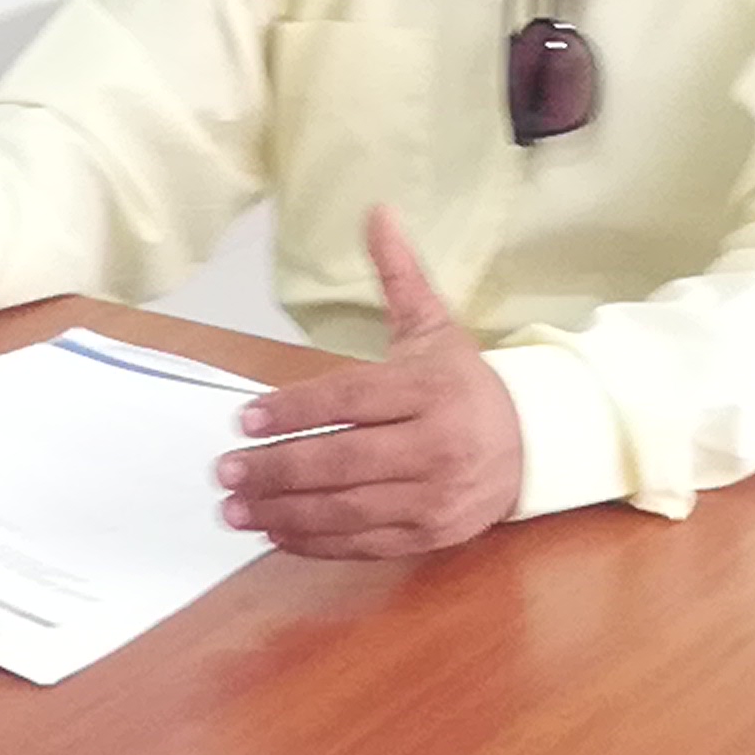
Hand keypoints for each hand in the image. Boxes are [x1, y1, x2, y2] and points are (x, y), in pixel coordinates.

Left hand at [218, 208, 520, 558]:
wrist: (530, 445)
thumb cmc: (464, 384)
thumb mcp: (434, 328)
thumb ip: (399, 276)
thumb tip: (376, 211)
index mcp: (430, 389)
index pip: (350, 400)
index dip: (294, 409)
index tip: (245, 419)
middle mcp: (435, 445)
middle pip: (343, 460)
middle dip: (277, 468)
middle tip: (225, 469)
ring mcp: (434, 496)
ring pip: (348, 509)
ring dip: (283, 512)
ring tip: (233, 509)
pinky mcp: (430, 534)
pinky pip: (363, 543)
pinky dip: (315, 542)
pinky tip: (274, 532)